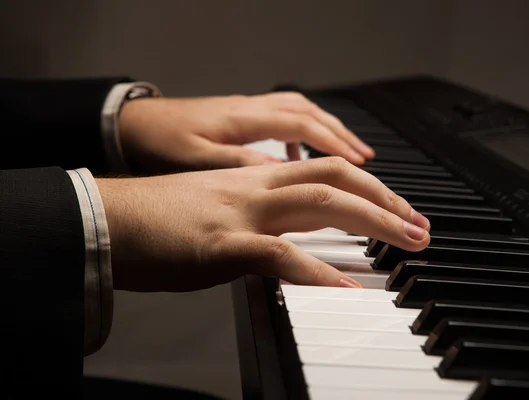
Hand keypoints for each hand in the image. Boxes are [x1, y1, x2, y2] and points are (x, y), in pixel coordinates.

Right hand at [96, 157, 429, 291]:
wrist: (105, 218)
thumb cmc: (157, 221)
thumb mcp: (219, 211)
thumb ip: (257, 223)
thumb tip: (288, 247)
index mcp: (255, 181)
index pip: (325, 173)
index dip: (369, 189)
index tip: (397, 210)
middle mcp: (255, 189)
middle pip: (335, 180)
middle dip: (385, 201)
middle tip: (420, 227)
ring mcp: (240, 213)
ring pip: (319, 203)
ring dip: (371, 221)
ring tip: (407, 242)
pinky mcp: (220, 245)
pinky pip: (276, 253)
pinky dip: (315, 270)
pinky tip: (345, 288)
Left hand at [118, 92, 374, 172]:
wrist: (133, 123)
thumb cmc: (160, 142)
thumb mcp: (196, 160)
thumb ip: (239, 166)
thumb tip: (281, 176)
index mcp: (245, 120)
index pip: (305, 131)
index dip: (337, 151)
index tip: (363, 172)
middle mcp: (254, 110)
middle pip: (314, 119)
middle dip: (346, 142)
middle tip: (372, 167)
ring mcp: (251, 111)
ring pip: (305, 115)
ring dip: (333, 135)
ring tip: (354, 158)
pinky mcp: (244, 118)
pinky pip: (287, 119)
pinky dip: (307, 135)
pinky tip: (307, 156)